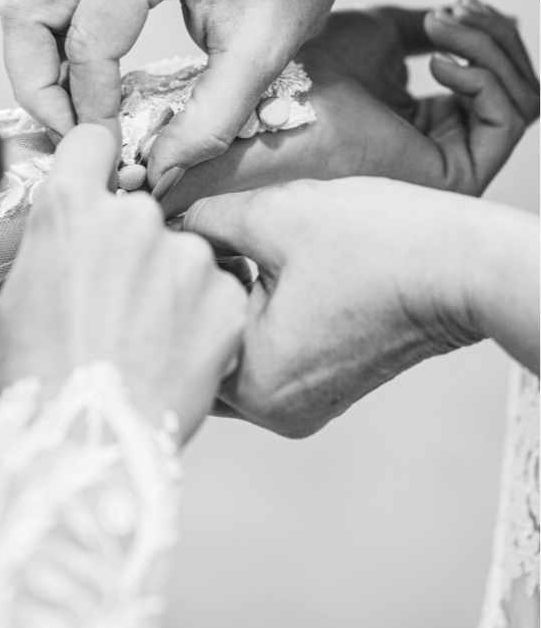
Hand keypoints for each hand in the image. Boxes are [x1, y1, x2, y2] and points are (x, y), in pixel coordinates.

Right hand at [0, 0, 364, 186]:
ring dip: (38, 60)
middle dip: (35, 81)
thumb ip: (211, 118)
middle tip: (68, 131)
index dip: (90, 104)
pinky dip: (54, 37)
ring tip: (75, 108)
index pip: (87, 37)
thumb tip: (156, 171)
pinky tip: (89, 75)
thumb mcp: (266, 51)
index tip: (112, 148)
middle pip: (24, 7)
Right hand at [0, 124, 246, 442]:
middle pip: (139, 211)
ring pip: (182, 256)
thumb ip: (55, 249)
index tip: (100, 185)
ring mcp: (186, 257)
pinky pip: (218, 294)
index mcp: (70, 208)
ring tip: (145, 341)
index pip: (93, 143)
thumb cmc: (36, 376)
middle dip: (131, 248)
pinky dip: (203, 320)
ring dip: (170, 285)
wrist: (87, 442)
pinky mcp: (227, 299)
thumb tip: (73, 245)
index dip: (96, 165)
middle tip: (114, 305)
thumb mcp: (19, 295)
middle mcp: (133, 217)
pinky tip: (174, 356)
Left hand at [160, 0, 538, 214]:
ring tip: (440, 24)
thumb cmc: (311, 72)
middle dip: (493, 36)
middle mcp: (444, 145)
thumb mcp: (380, 35)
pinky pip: (507, 119)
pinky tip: (437, 62)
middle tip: (457, 7)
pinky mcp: (456, 177)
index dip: (486, 32)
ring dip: (488, 48)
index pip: (495, 76)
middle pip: (516, 86)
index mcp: (426, 118)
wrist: (279, 104)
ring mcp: (452, 164)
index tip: (459, 0)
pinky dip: (483, 78)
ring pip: (519, 99)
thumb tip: (471, 15)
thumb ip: (431, 30)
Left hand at [183, 177, 538, 437]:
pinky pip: (263, 359)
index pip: (173, 337)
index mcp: (252, 383)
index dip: (164, 282)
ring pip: (228, 355)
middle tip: (189, 246)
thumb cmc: (376, 243)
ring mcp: (301, 406)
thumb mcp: (269, 215)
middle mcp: (273, 411)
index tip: (164, 243)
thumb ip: (201, 222)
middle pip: (194, 353)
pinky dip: (252, 321)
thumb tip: (163, 220)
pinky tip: (259, 274)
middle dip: (188, 302)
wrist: (464, 266)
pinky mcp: (324, 390)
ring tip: (228, 254)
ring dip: (220, 310)